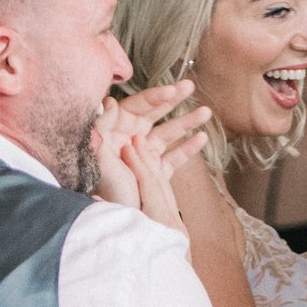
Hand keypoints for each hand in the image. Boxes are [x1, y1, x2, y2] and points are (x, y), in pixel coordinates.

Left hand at [92, 82, 212, 230]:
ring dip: (187, 122)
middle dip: (173, 100)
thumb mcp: (101, 157)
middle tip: (190, 86)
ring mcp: (144, 154)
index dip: (155, 97)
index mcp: (115, 131)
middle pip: (153, 114)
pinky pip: (173, 157)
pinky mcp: (155, 171)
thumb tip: (108, 101)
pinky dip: (187, 148)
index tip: (172, 91)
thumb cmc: (104, 188)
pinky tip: (202, 139)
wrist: (115, 219)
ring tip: (206, 112)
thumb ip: (101, 127)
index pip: (136, 107)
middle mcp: (129, 138)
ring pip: (168, 133)